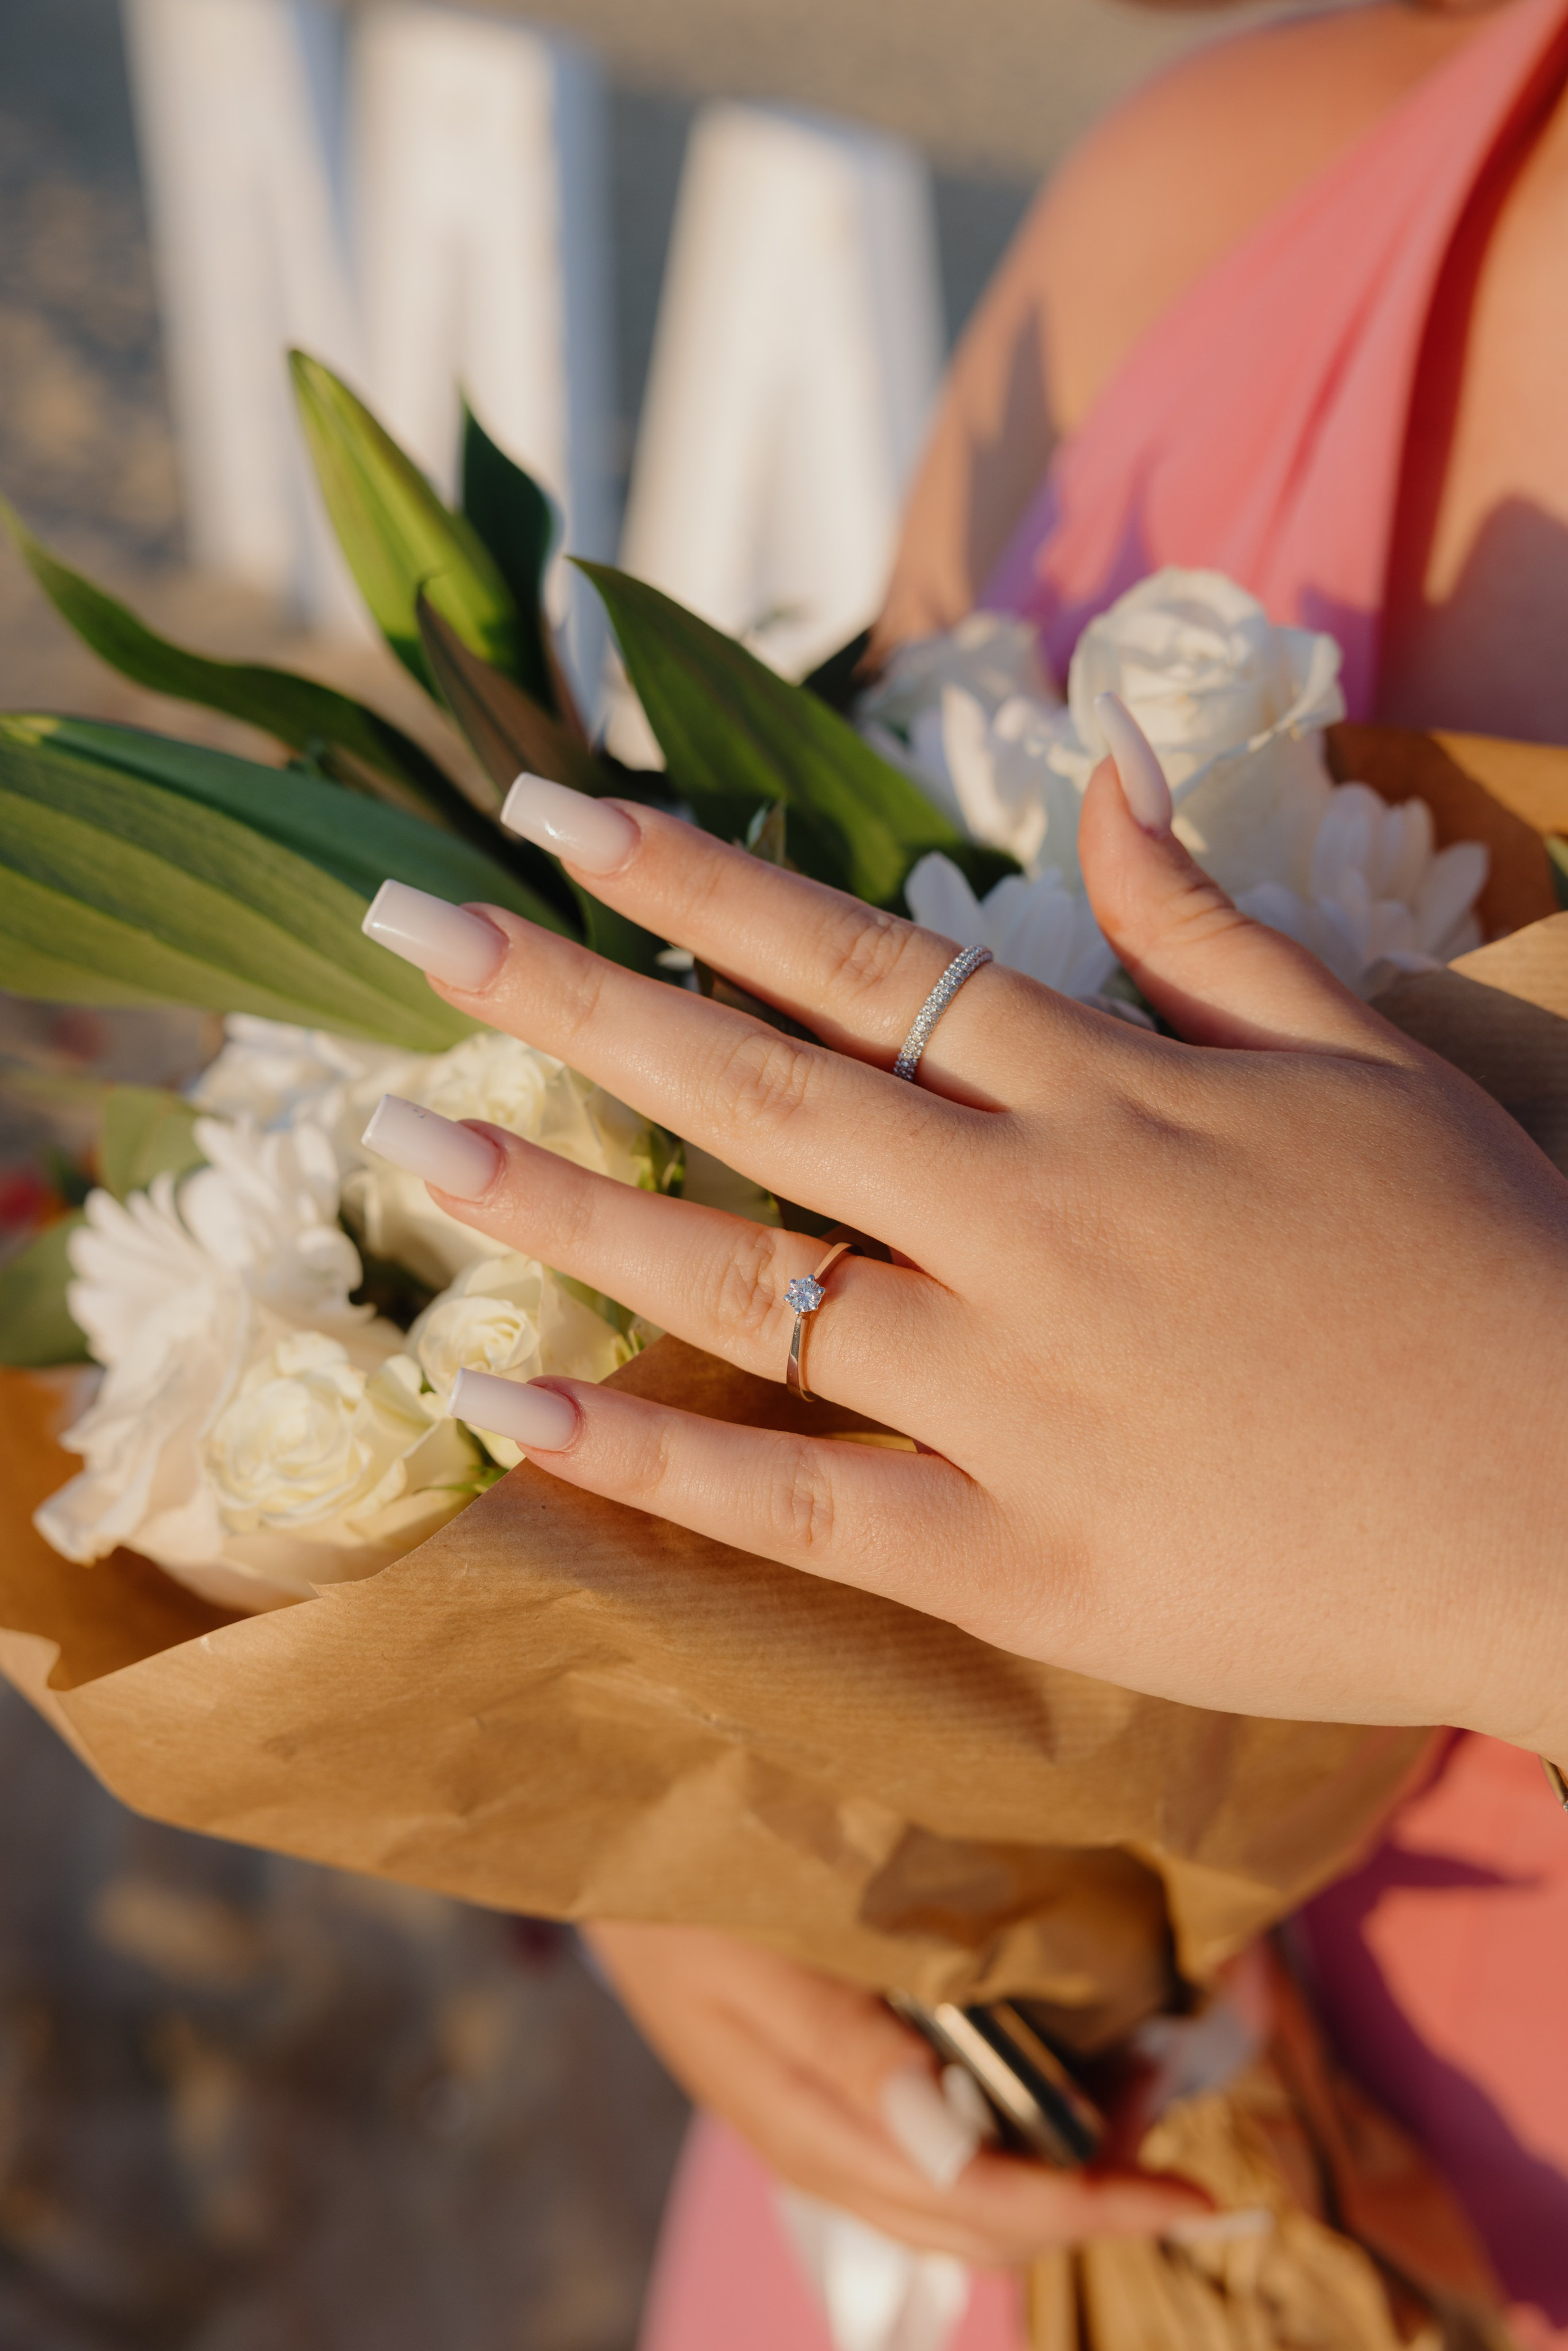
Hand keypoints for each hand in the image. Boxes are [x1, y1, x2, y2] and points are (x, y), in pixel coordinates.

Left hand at [360, 710, 1567, 1762]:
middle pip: (756, 1091)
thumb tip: (1099, 776)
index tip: (551, 816)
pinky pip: (803, 1505)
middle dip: (567, 1000)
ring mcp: (1013, 1394)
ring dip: (567, 1210)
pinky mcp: (1017, 1555)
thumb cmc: (1487, 1266)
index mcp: (1109, 1094)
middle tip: (404, 932)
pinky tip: (516, 1415)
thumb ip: (1205, 923)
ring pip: (750, 1281)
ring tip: (412, 1149)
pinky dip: (654, 1465)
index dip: (690, 884)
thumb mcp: (1362, 1059)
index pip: (855, 962)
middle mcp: (1031, 1220)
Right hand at [581, 1920, 1206, 2260]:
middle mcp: (827, 2148)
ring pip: (962, 2206)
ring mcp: (823, 2126)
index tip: (1198, 2194)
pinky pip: (933, 2160)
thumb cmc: (680, 1884)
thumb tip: (956, 2155)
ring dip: (1061, 2176)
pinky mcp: (825, 2092)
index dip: (1094, 2208)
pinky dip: (1012, 2146)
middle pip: (981, 2227)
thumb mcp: (751, 1957)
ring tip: (1143, 2108)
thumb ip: (847, 2053)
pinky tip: (1055, 2090)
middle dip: (1094, 2201)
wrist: (607, 1840)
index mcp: (815, 2125)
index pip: (980, 2207)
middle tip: (1190, 2138)